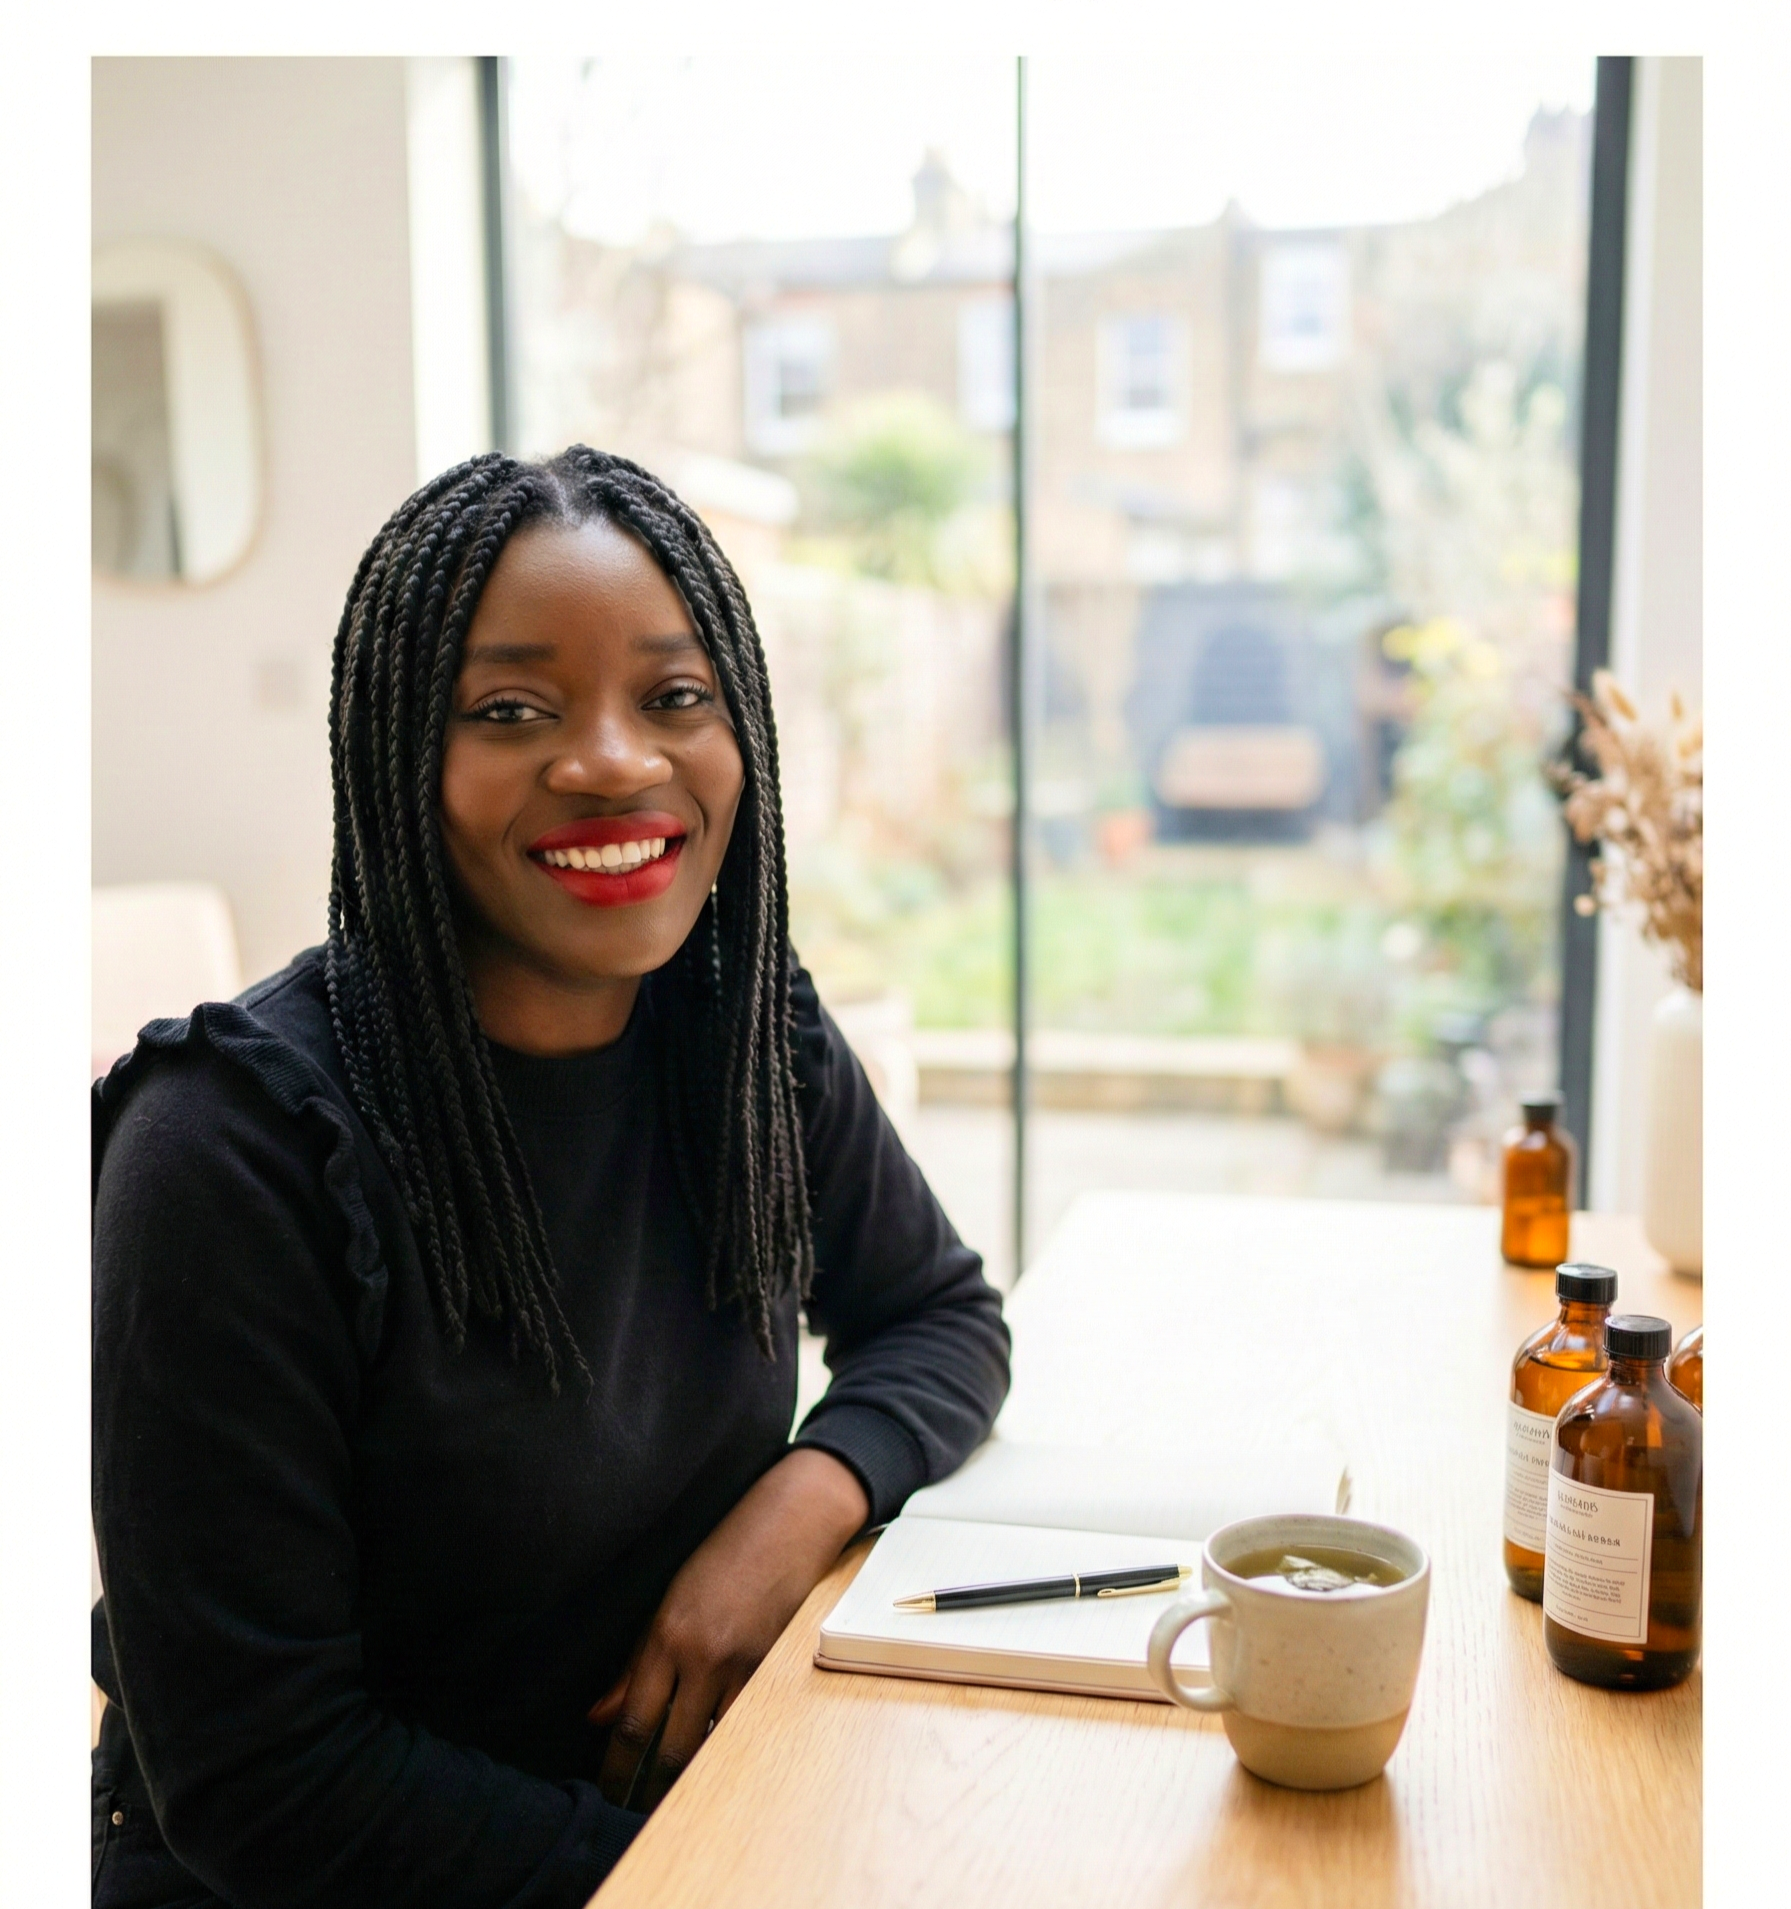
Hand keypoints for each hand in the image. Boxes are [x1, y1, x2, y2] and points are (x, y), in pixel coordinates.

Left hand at [589, 1446, 868, 1811]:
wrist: (789, 1525)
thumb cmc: (723, 1554)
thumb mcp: (668, 1600)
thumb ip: (635, 1664)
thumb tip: (598, 1717)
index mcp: (668, 1635)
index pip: (634, 1721)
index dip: (616, 1767)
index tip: (606, 1790)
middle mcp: (703, 1656)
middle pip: (672, 1746)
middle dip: (649, 1786)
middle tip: (632, 1808)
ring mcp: (743, 1666)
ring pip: (711, 1744)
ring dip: (687, 1775)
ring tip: (667, 1798)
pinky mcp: (773, 1670)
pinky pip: (742, 1724)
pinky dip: (723, 1744)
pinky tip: (711, 1761)